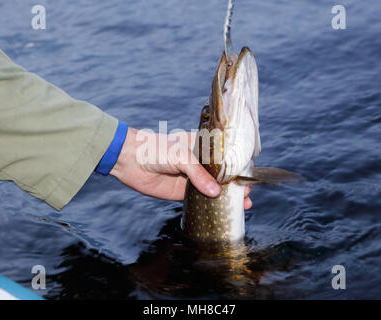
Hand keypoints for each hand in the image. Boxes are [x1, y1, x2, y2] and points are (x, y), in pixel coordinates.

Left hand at [110, 127, 252, 208]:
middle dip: (237, 183)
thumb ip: (198, 174)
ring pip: (215, 189)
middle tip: (247, 193)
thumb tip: (215, 192)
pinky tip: (223, 210)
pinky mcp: (183, 193)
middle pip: (224, 174)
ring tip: (243, 204)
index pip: (226, 155)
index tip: (250, 173)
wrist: (130, 160)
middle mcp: (200, 163)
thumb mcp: (180, 155)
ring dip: (228, 196)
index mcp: (202, 147)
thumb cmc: (155, 148)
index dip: (239, 164)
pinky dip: (212, 206)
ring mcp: (192, 179)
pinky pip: (201, 200)